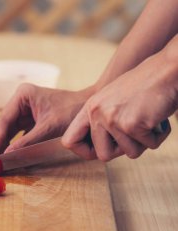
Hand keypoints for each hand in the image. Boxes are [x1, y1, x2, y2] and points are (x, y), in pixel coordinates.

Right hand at [0, 83, 94, 154]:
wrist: (89, 108)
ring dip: (5, 144)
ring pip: (10, 130)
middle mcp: (21, 101)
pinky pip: (19, 133)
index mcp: (23, 95)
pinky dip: (15, 144)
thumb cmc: (72, 112)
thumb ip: (27, 142)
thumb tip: (8, 154)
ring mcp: (25, 110)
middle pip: (5, 125)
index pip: (5, 119)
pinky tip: (11, 155)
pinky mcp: (31, 119)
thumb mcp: (49, 128)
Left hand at [62, 51, 177, 160]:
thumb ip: (101, 121)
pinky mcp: (131, 124)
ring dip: (144, 141)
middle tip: (136, 132)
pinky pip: (149, 146)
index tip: (99, 150)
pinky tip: (159, 117)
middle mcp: (96, 113)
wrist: (167, 70)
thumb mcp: (111, 100)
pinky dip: (159, 136)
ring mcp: (112, 119)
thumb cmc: (144, 86)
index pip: (69, 141)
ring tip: (149, 119)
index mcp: (89, 108)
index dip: (84, 152)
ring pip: (130, 153)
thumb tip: (97, 152)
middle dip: (123, 149)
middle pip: (103, 155)